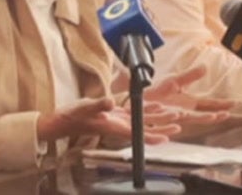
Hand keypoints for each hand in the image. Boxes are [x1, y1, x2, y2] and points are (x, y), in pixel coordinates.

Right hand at [37, 97, 180, 144]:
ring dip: (158, 118)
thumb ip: (99, 104)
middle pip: (144, 127)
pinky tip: (155, 105)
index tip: (166, 139)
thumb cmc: (72, 116)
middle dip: (162, 126)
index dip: (152, 137)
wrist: (62, 120)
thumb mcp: (85, 108)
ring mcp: (117, 119)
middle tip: (178, 122)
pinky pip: (134, 112)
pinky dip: (146, 109)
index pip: (137, 134)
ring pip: (142, 119)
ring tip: (173, 115)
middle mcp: (118, 124)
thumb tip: (111, 102)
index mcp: (113, 126)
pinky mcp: (114, 113)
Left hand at [142, 65, 232, 123]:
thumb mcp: (175, 81)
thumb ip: (190, 76)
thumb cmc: (158, 92)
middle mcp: (182, 113)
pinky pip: (164, 126)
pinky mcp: (158, 120)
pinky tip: (178, 125)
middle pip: (201, 116)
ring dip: (199, 119)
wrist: (139, 98)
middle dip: (214, 116)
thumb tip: (204, 67)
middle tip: (225, 114)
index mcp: (187, 104)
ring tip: (211, 117)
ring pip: (186, 121)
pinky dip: (170, 126)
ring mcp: (171, 118)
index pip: (207, 105)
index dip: (220, 105)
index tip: (233, 104)